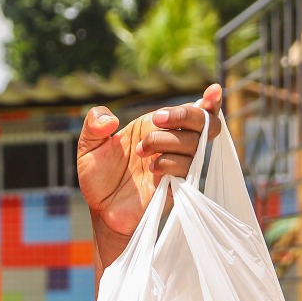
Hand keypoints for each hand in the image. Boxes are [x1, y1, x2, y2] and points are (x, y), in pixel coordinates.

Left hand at [76, 83, 222, 267]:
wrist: (100, 210)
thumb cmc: (98, 177)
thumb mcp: (88, 146)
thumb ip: (94, 124)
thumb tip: (110, 120)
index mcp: (156, 127)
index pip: (193, 111)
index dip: (210, 101)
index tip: (213, 91)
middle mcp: (171, 144)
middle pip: (203, 123)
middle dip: (184, 116)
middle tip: (156, 120)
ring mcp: (176, 165)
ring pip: (195, 144)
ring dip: (167, 141)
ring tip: (140, 152)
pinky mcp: (176, 186)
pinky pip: (186, 169)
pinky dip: (170, 163)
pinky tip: (151, 169)